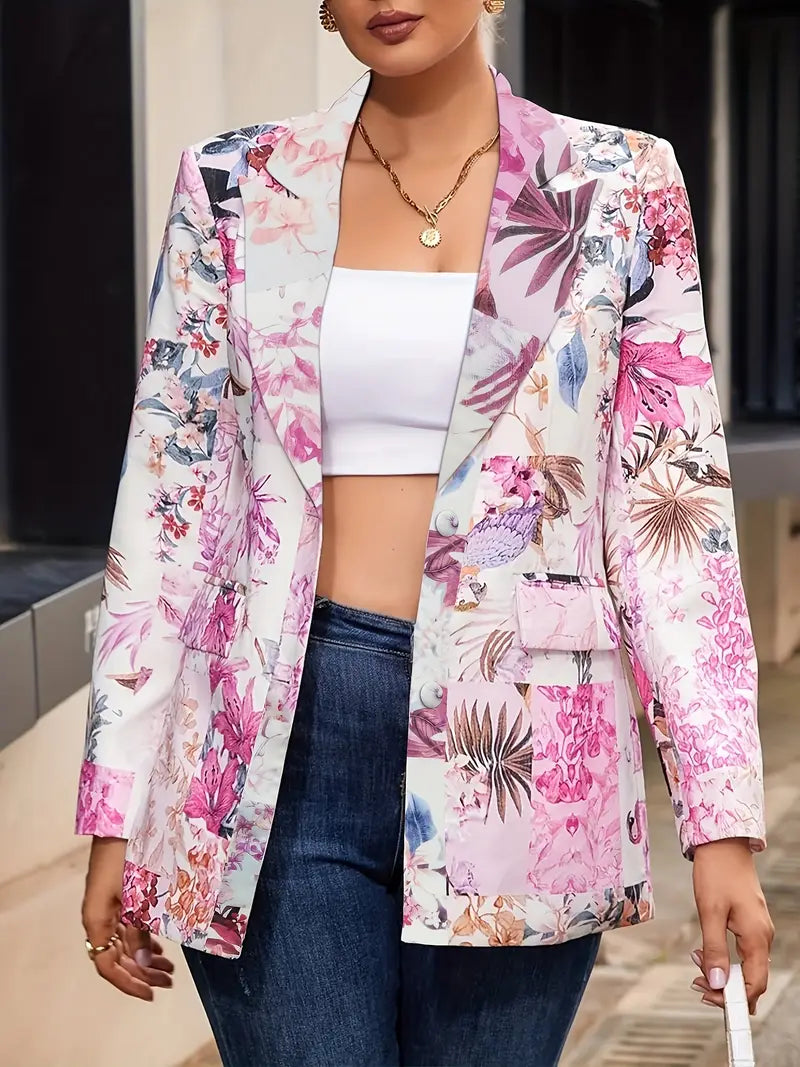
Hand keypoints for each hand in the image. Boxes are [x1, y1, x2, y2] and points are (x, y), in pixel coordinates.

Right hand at [82, 836, 173, 999]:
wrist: (124, 819)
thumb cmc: (128, 853)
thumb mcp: (137, 894)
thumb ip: (140, 929)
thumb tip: (143, 963)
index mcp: (97, 919)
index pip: (108, 965)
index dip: (129, 983)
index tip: (152, 993)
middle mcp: (99, 917)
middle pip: (117, 957)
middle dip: (143, 972)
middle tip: (169, 980)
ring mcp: (108, 906)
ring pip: (125, 943)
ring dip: (145, 957)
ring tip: (169, 968)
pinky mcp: (119, 895)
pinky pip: (128, 927)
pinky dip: (144, 939)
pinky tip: (160, 945)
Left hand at [690, 838, 773, 1014]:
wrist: (723, 845)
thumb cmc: (716, 873)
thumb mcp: (710, 912)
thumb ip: (714, 949)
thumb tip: (717, 982)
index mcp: (757, 937)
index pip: (754, 985)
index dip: (732, 998)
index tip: (708, 996)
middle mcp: (763, 936)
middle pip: (751, 979)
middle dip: (725, 987)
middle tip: (696, 981)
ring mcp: (758, 930)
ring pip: (746, 966)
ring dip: (723, 972)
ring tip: (696, 964)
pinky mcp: (750, 923)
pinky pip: (743, 952)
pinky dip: (726, 958)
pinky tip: (705, 952)